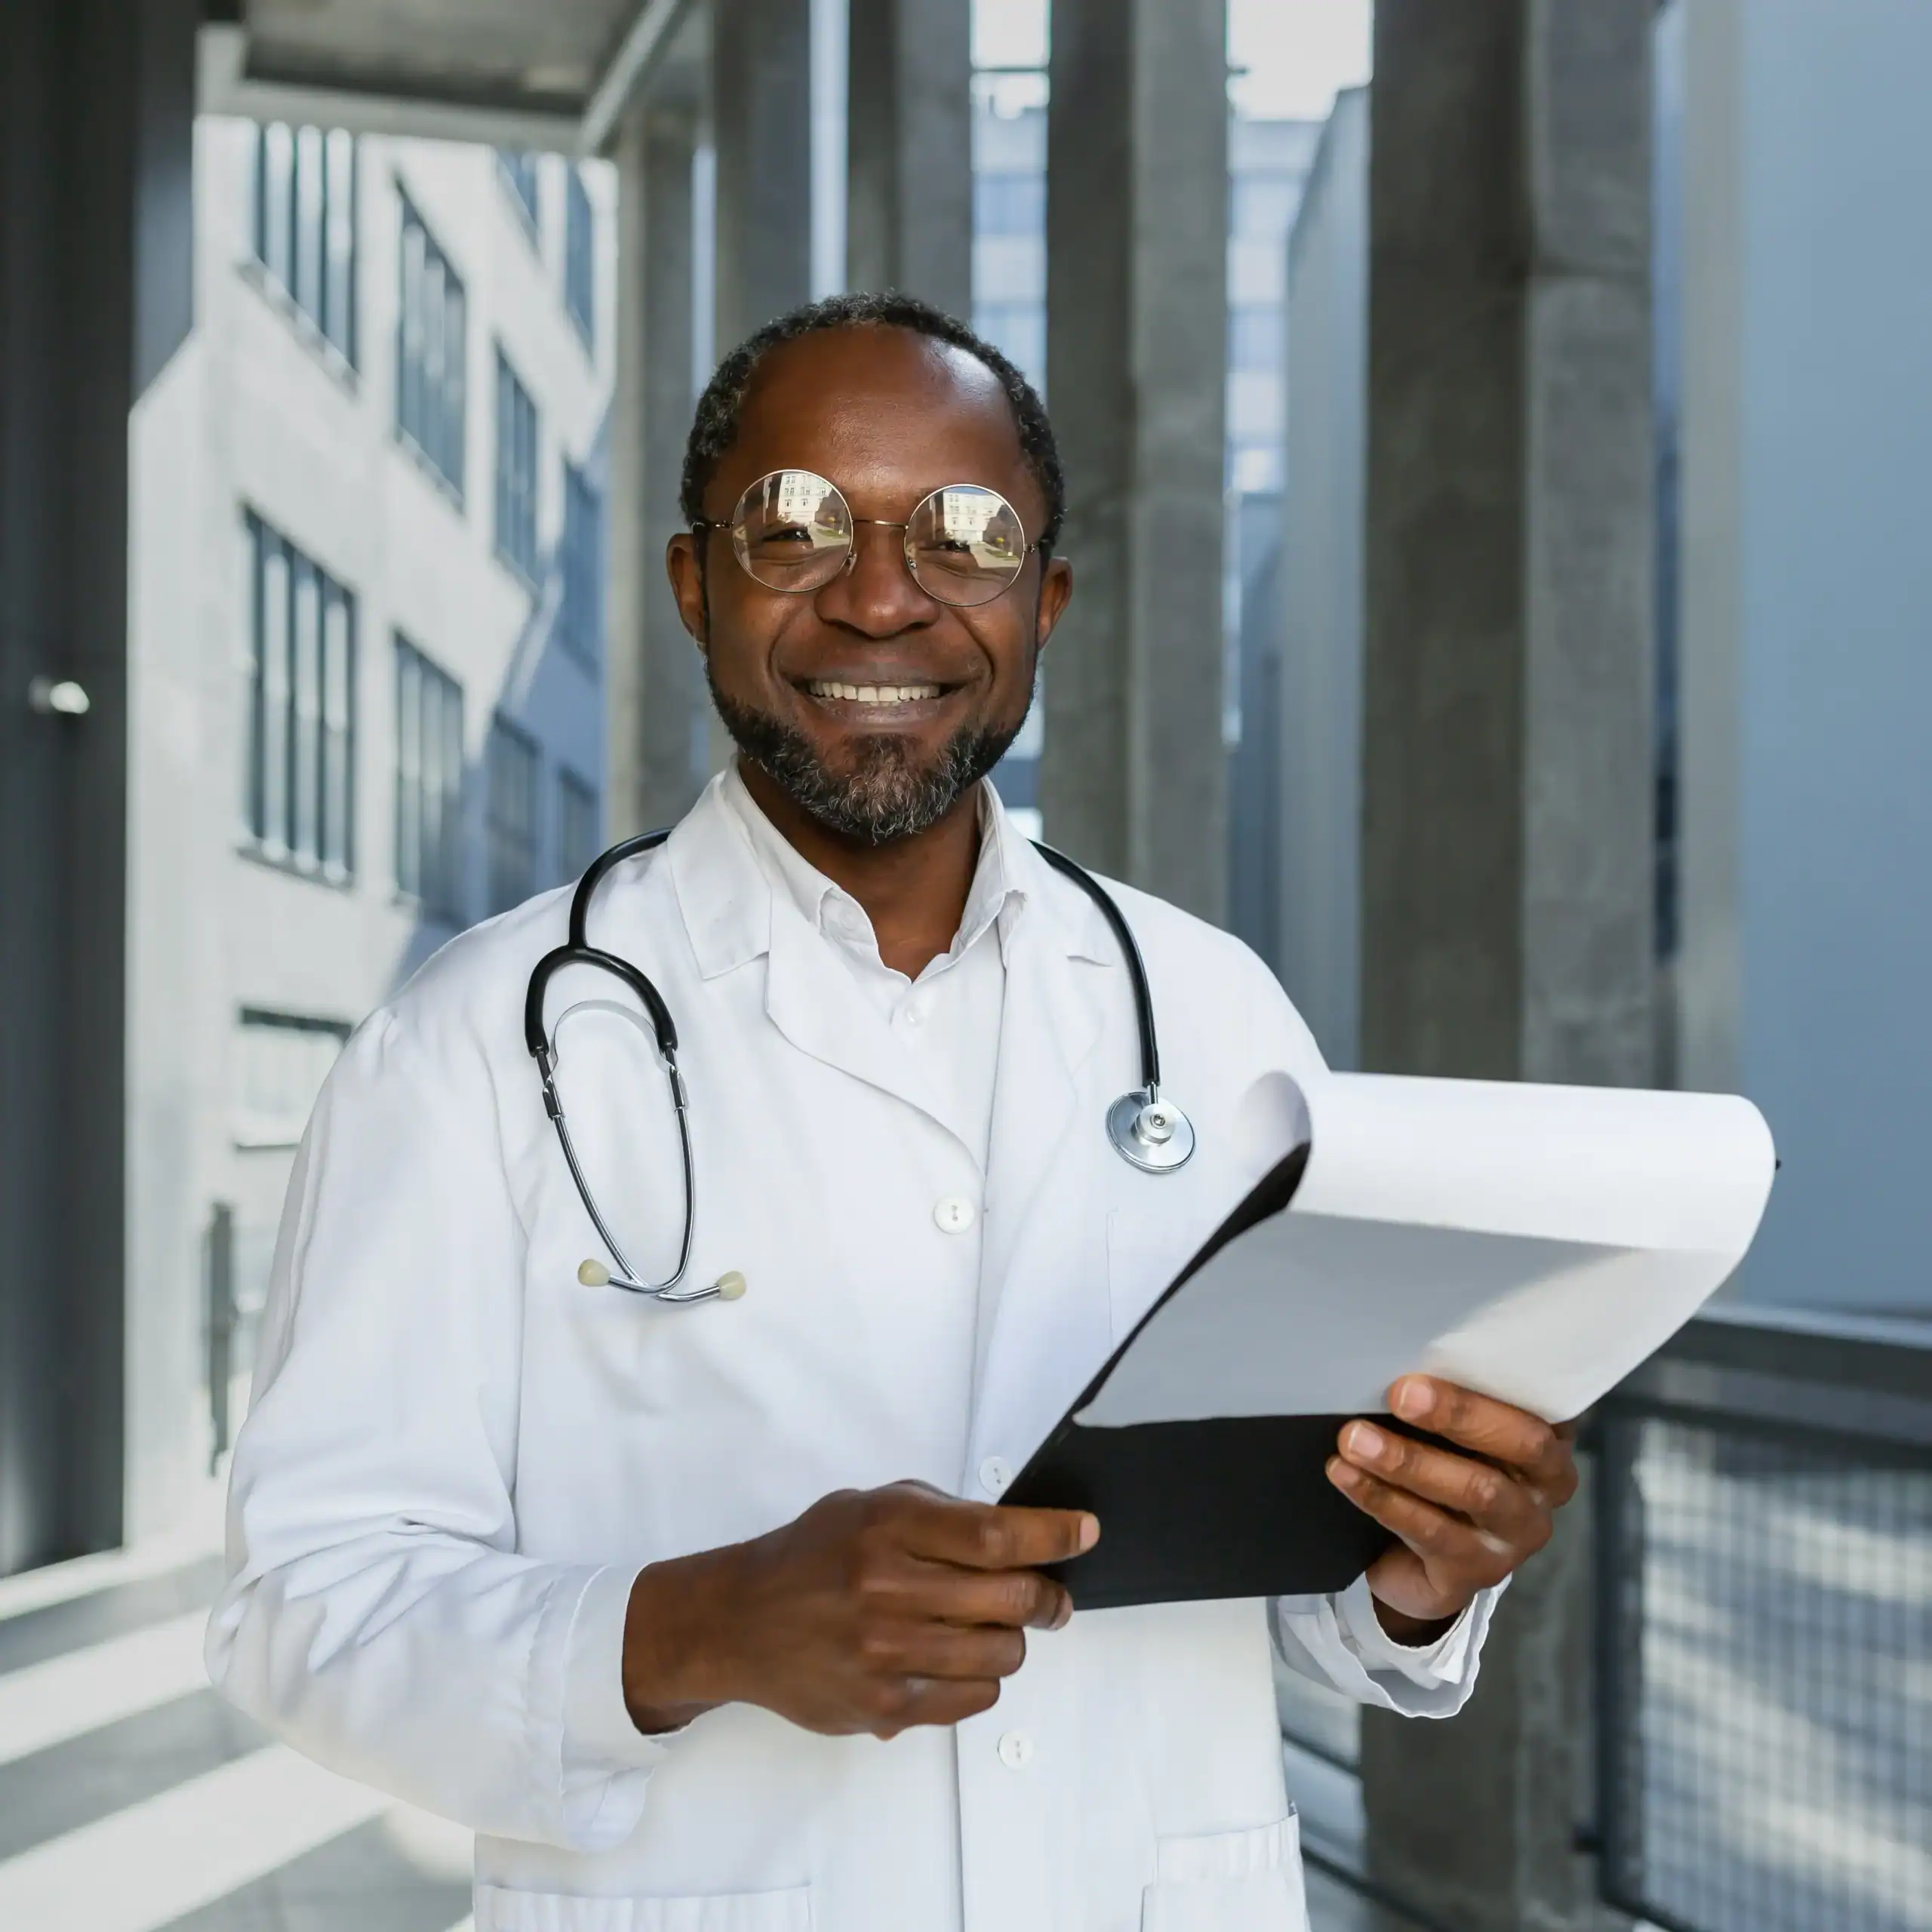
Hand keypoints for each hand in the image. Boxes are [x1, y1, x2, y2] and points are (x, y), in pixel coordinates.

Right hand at [620, 1482, 1098, 1738]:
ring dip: (1011, 1639)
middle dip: (1047, 1596)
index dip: (1052, 1535)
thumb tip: (1017, 1531)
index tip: (1083, 1532)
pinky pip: (973, 1699)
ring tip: (993, 1627)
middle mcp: (886, 1588)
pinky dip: (982, 1680)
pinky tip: (959, 1660)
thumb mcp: (867, 1506)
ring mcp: (885, 1653)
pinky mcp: (883, 1705)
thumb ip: (938, 1515)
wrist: (739, 1621)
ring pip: (1001, 1654)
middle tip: (1050, 1595)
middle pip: (1010, 1597)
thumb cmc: (809, 1559)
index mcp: (887, 1527)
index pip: (995, 1534)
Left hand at [1327, 1375, 1577, 1642]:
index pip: (1544, 1397)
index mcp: (1550, 1434)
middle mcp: (1549, 1483)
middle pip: (1523, 1442)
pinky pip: (1433, 1531)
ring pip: (1476, 1489)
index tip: (1453, 1352)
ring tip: (1354, 1439)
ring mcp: (1519, 1533)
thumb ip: (1444, 1400)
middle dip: (1459, 1413)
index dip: (1507, 1375)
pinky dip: (1383, 1498)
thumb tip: (1399, 1359)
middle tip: (1399, 1393)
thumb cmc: (1439, 1468)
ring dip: (1409, 1460)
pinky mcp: (1480, 1570)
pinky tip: (1346, 1475)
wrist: (1416, 1562)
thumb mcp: (1449, 1430)